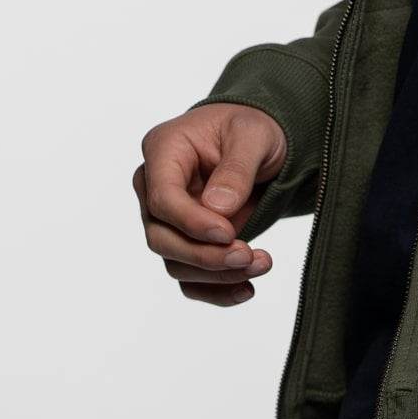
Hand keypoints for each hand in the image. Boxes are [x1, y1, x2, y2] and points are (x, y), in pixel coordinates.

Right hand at [133, 102, 285, 305]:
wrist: (259, 142)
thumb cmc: (252, 128)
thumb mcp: (254, 134)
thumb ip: (237, 167)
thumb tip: (217, 208)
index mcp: (164, 150)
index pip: (162, 197)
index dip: (191, 222)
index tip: (228, 233)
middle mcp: (155, 187)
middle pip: (161, 237)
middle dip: (204, 255)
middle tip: (247, 255)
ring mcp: (167, 219)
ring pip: (175, 262)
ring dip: (216, 274)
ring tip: (261, 264)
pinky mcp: (185, 241)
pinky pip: (189, 277)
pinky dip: (216, 290)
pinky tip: (245, 289)